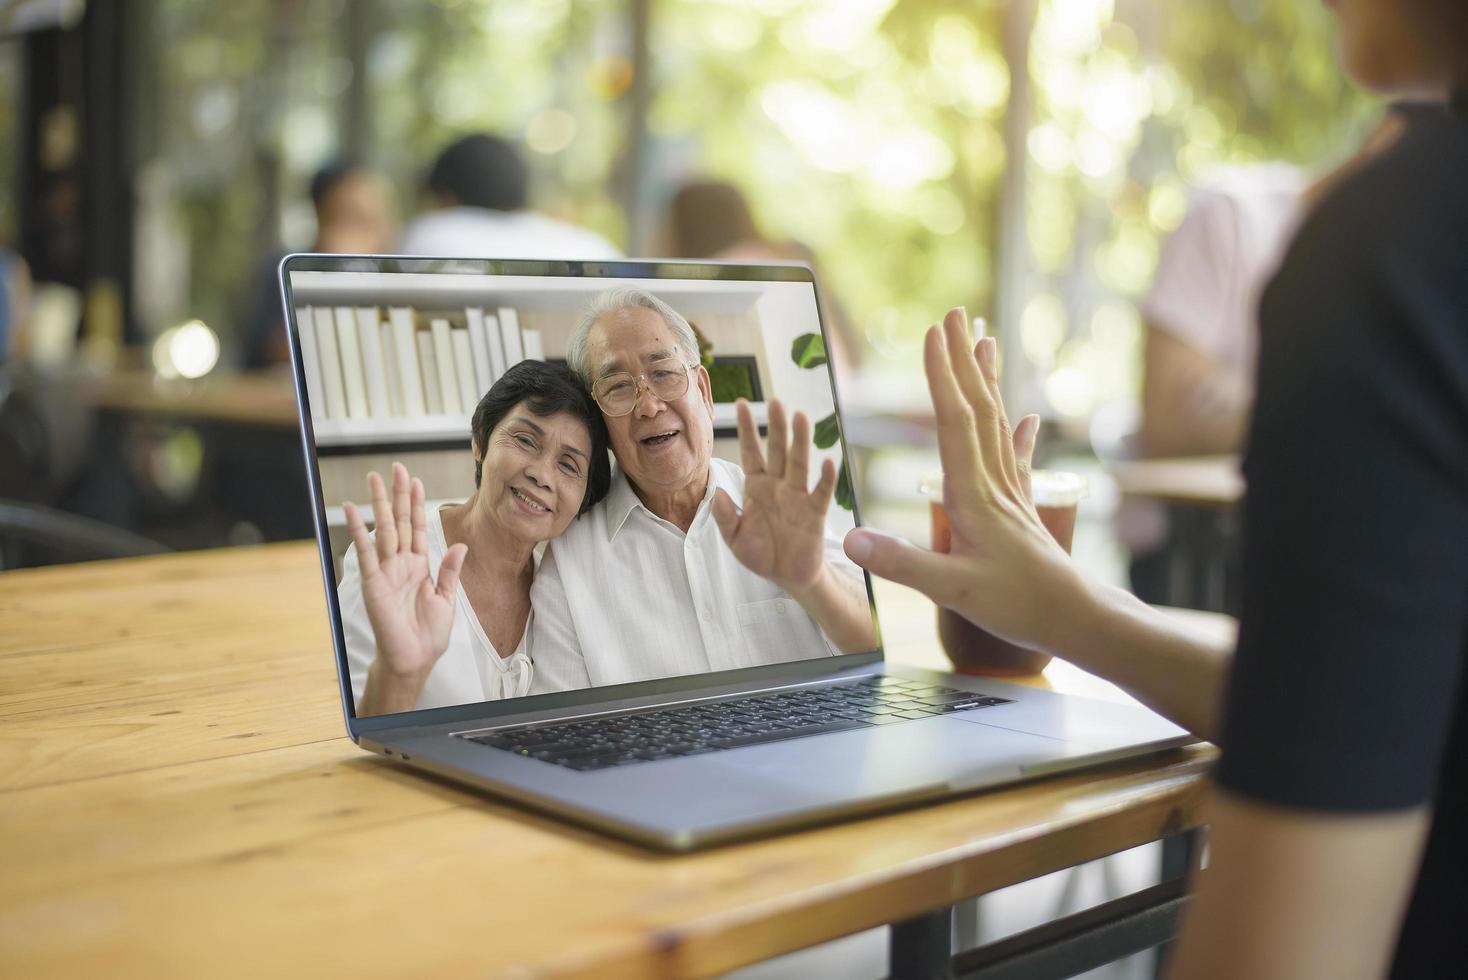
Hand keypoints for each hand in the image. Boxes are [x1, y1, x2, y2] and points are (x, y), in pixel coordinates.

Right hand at [344, 463, 466, 699]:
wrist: (415, 659)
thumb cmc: (429, 634)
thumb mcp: (447, 599)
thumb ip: (450, 571)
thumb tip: (460, 546)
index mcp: (420, 566)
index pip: (418, 528)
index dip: (417, 504)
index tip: (416, 481)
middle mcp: (402, 564)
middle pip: (399, 521)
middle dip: (398, 494)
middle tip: (397, 467)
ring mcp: (386, 571)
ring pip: (384, 530)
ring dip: (379, 504)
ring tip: (375, 478)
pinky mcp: (373, 582)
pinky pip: (366, 552)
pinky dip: (359, 530)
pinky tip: (351, 509)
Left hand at [712, 398, 837, 594]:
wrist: (786, 576)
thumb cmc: (760, 554)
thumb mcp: (734, 539)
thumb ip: (724, 517)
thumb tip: (715, 492)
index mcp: (756, 487)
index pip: (751, 452)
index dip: (747, 430)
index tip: (741, 403)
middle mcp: (778, 486)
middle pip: (778, 451)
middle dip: (776, 427)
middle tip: (775, 401)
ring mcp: (798, 497)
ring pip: (799, 464)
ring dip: (800, 442)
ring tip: (800, 417)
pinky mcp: (815, 514)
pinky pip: (821, 493)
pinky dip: (826, 478)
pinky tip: (828, 461)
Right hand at [843, 308, 1088, 653]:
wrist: (1076, 619)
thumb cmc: (1018, 605)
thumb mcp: (952, 590)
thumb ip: (901, 563)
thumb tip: (851, 538)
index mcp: (972, 495)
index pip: (954, 422)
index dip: (941, 376)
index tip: (933, 334)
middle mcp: (993, 484)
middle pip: (977, 409)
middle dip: (963, 360)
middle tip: (956, 314)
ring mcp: (1010, 494)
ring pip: (998, 424)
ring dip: (988, 381)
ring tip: (986, 342)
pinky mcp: (1022, 511)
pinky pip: (1017, 460)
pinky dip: (1021, 433)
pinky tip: (1031, 418)